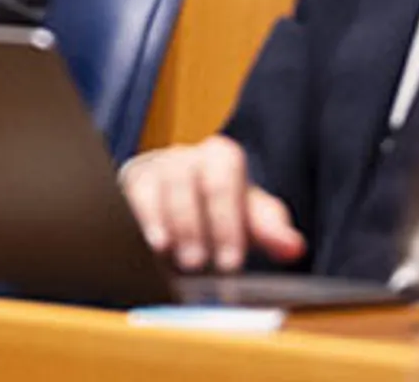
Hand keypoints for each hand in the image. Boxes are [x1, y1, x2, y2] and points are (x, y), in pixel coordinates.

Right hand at [120, 136, 303, 272]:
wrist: (179, 209)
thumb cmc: (218, 212)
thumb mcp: (247, 220)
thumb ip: (270, 229)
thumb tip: (293, 246)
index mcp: (219, 158)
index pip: (224, 176)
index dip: (227, 220)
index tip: (230, 261)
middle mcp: (184, 157)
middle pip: (185, 178)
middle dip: (191, 223)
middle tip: (196, 262)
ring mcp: (152, 169)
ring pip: (152, 184)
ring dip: (160, 220)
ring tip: (165, 252)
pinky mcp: (126, 185)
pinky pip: (124, 196)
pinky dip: (134, 218)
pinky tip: (140, 242)